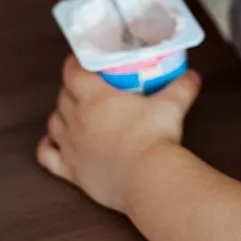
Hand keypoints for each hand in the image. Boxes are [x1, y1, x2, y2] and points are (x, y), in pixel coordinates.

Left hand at [36, 55, 201, 213]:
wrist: (149, 180)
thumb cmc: (155, 140)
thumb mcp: (172, 106)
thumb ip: (182, 87)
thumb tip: (193, 76)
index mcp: (96, 98)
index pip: (73, 72)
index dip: (74, 63)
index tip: (80, 60)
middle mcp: (77, 119)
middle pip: (63, 96)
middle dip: (71, 88)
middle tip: (87, 87)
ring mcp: (71, 145)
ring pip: (53, 122)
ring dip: (60, 114)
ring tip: (72, 112)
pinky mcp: (72, 170)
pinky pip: (48, 156)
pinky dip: (47, 147)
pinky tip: (52, 143)